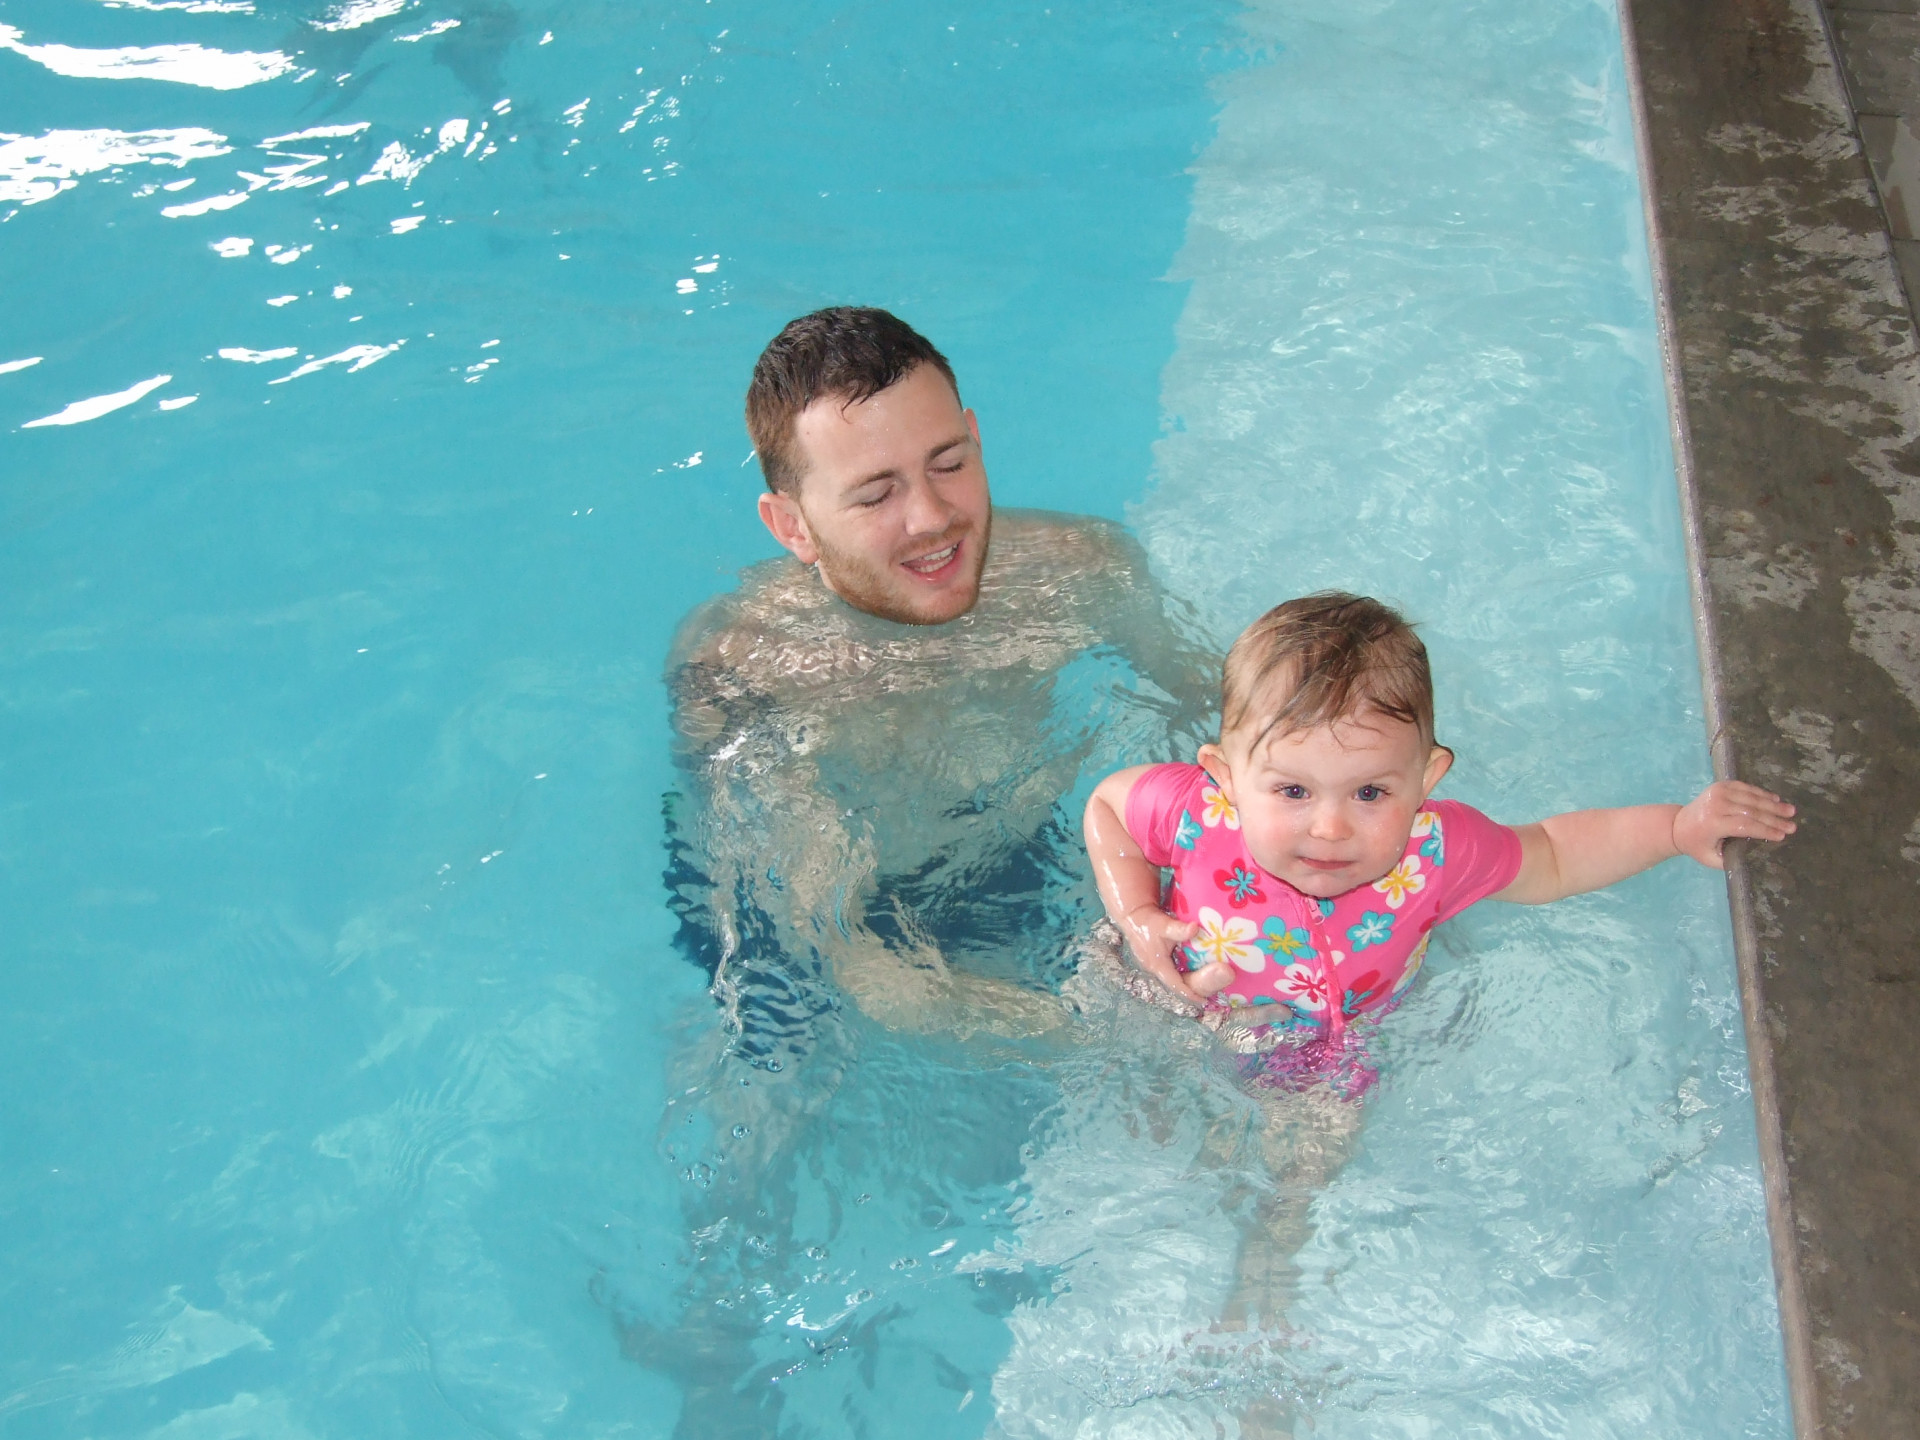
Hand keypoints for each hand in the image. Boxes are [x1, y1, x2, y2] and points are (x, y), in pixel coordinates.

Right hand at [1120, 903, 1203, 1004]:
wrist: (1133, 916)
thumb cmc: (1148, 921)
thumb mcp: (1164, 925)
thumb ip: (1179, 929)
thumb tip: (1195, 928)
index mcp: (1158, 965)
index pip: (1176, 985)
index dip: (1190, 994)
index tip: (1204, 1002)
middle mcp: (1155, 970)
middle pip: (1176, 986)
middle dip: (1192, 990)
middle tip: (1209, 996)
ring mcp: (1155, 967)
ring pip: (1174, 980)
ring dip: (1187, 984)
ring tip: (1205, 988)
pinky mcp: (1156, 961)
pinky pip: (1172, 973)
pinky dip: (1183, 974)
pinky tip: (1195, 972)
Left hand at [1673, 781, 1796, 868]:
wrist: (1677, 825)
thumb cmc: (1697, 846)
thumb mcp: (1711, 859)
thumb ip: (1731, 859)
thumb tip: (1756, 856)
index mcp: (1713, 823)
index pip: (1745, 825)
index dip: (1765, 830)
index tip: (1783, 835)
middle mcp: (1716, 805)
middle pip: (1751, 811)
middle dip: (1775, 819)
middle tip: (1792, 825)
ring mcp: (1717, 792)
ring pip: (1750, 798)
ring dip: (1772, 805)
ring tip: (1790, 811)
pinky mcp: (1720, 786)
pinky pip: (1744, 788)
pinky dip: (1761, 794)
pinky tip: (1775, 800)